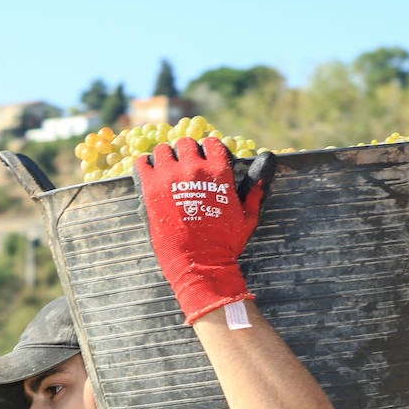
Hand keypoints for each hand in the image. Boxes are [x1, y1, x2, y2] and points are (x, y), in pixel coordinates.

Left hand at [133, 137, 274, 323]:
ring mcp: (170, 177)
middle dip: (185, 155)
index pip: (211, 144)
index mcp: (219, 171)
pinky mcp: (150, 189)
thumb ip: (255, 187)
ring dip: (165, 159)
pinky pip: (142, 164)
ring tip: (166, 174)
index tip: (203, 164)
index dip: (207, 153)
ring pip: (163, 150)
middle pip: (186, 144)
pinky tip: (149, 178)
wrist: (200, 264)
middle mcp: (194, 169)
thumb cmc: (226, 244)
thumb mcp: (248, 217)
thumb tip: (266, 160)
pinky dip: (144, 167)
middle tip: (183, 171)